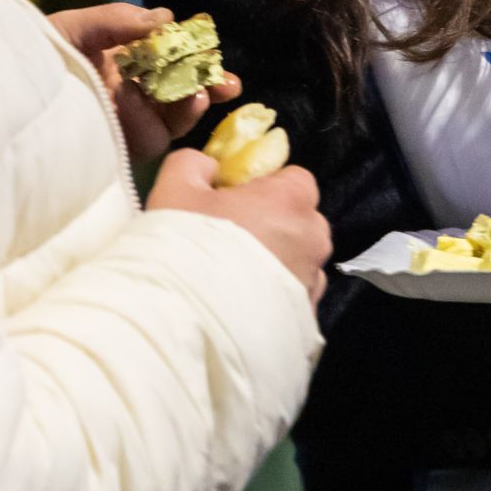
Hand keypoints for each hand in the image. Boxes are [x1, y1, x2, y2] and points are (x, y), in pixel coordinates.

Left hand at [47, 4, 242, 163]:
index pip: (172, 60)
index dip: (198, 57)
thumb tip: (167, 17)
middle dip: (209, 86)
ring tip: (201, 91)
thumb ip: (118, 20)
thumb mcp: (75, 28)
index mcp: (124, 62)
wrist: (5, 96)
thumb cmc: (35, 57)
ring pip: (175, 117)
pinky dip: (161, 118)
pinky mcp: (122, 149)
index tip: (214, 51)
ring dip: (192, 103)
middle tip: (227, 83)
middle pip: (182, 91)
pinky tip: (160, 100)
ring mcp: (128, 123)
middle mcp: (132, 94)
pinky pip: (154, 137)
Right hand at [144, 149, 330, 302]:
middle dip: (274, 227)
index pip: (295, 179)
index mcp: (292, 199)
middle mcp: (314, 239)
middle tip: (230, 242)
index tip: (234, 203)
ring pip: (300, 263)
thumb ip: (195, 164)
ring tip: (235, 283)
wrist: (190, 326)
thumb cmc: (185, 247)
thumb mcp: (175, 188)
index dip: (264, 188)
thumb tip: (211, 168)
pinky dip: (275, 300)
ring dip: (277, 266)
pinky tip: (243, 310)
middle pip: (301, 222)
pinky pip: (294, 299)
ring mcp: (314, 283)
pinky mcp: (307, 320)